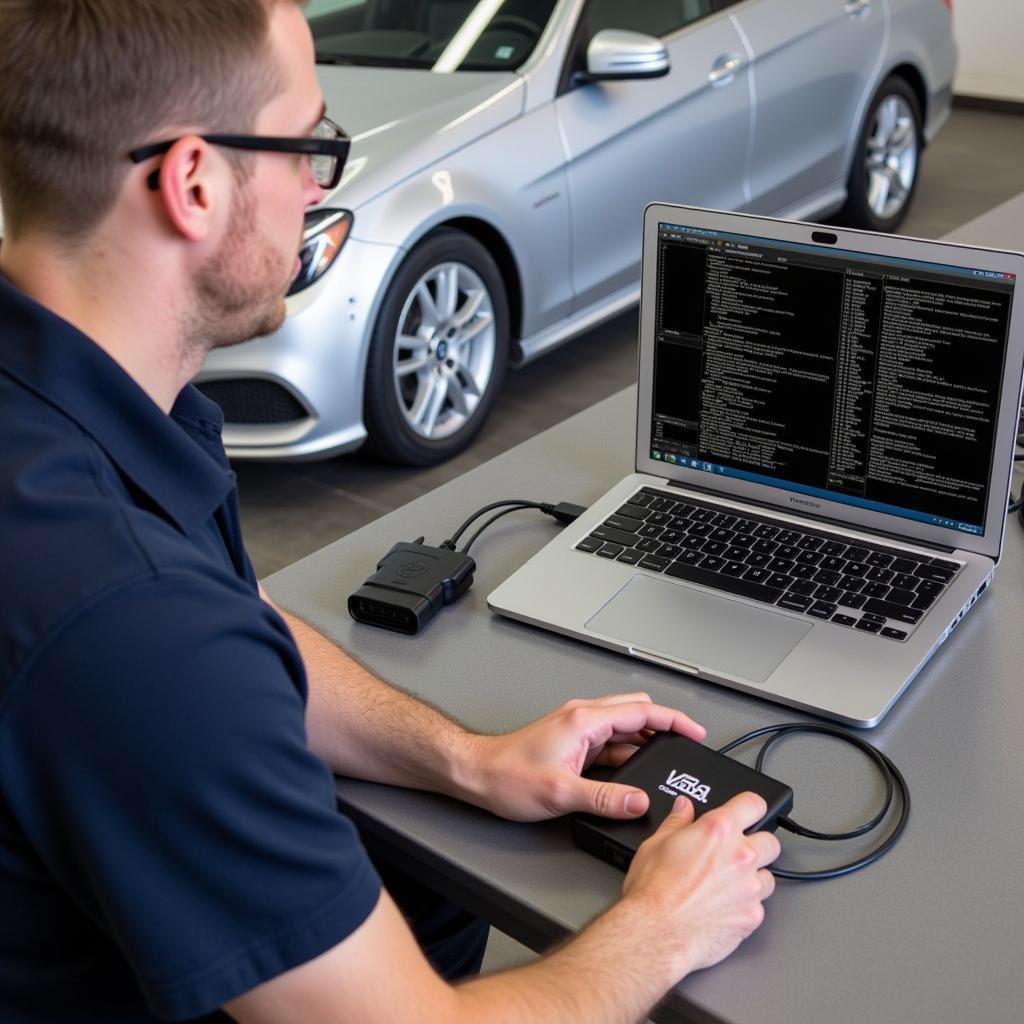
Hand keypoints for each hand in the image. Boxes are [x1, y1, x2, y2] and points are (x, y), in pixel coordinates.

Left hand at [465, 693, 705, 821]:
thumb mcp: (561, 793)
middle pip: (636, 713)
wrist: (476, 775)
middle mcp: (582, 719)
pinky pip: (609, 745)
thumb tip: (639, 802)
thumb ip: (605, 798)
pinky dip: (627, 755)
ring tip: (666, 763)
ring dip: (645, 744)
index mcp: (584, 720)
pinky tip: (633, 775)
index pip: (642, 712)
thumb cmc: (507, 776)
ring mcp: (577, 730)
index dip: (674, 721)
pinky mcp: (571, 744)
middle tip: (686, 745)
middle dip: (664, 728)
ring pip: (623, 730)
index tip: (695, 732)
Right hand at [622, 793, 780, 977]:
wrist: (656, 933)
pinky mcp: (752, 917)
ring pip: (769, 877)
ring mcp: (750, 888)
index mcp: (718, 830)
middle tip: (737, 854)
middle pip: (771, 841)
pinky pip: (759, 907)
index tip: (747, 812)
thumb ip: (677, 821)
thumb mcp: (656, 844)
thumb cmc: (653, 891)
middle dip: (758, 845)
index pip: (753, 804)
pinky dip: (746, 906)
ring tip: (729, 885)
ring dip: (754, 878)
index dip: (750, 806)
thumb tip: (684, 807)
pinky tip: (725, 909)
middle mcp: (740, 855)